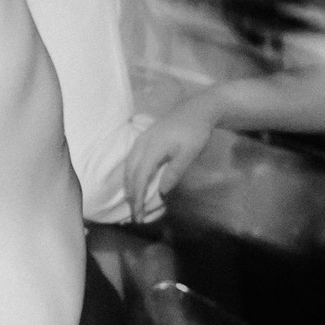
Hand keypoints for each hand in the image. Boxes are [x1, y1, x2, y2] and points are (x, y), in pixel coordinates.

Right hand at [122, 99, 217, 224]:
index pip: (139, 178)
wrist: (196, 110)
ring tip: (132, 201)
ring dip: (128, 186)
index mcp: (151, 149)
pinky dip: (130, 175)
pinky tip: (134, 182)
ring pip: (128, 167)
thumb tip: (161, 193)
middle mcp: (141, 145)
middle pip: (130, 174)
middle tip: (135, 214)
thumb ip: (174, 172)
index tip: (139, 215)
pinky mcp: (143, 139)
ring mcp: (140, 141)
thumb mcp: (189, 154)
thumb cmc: (195, 132)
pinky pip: (131, 160)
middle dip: (131, 195)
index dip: (137, 198)